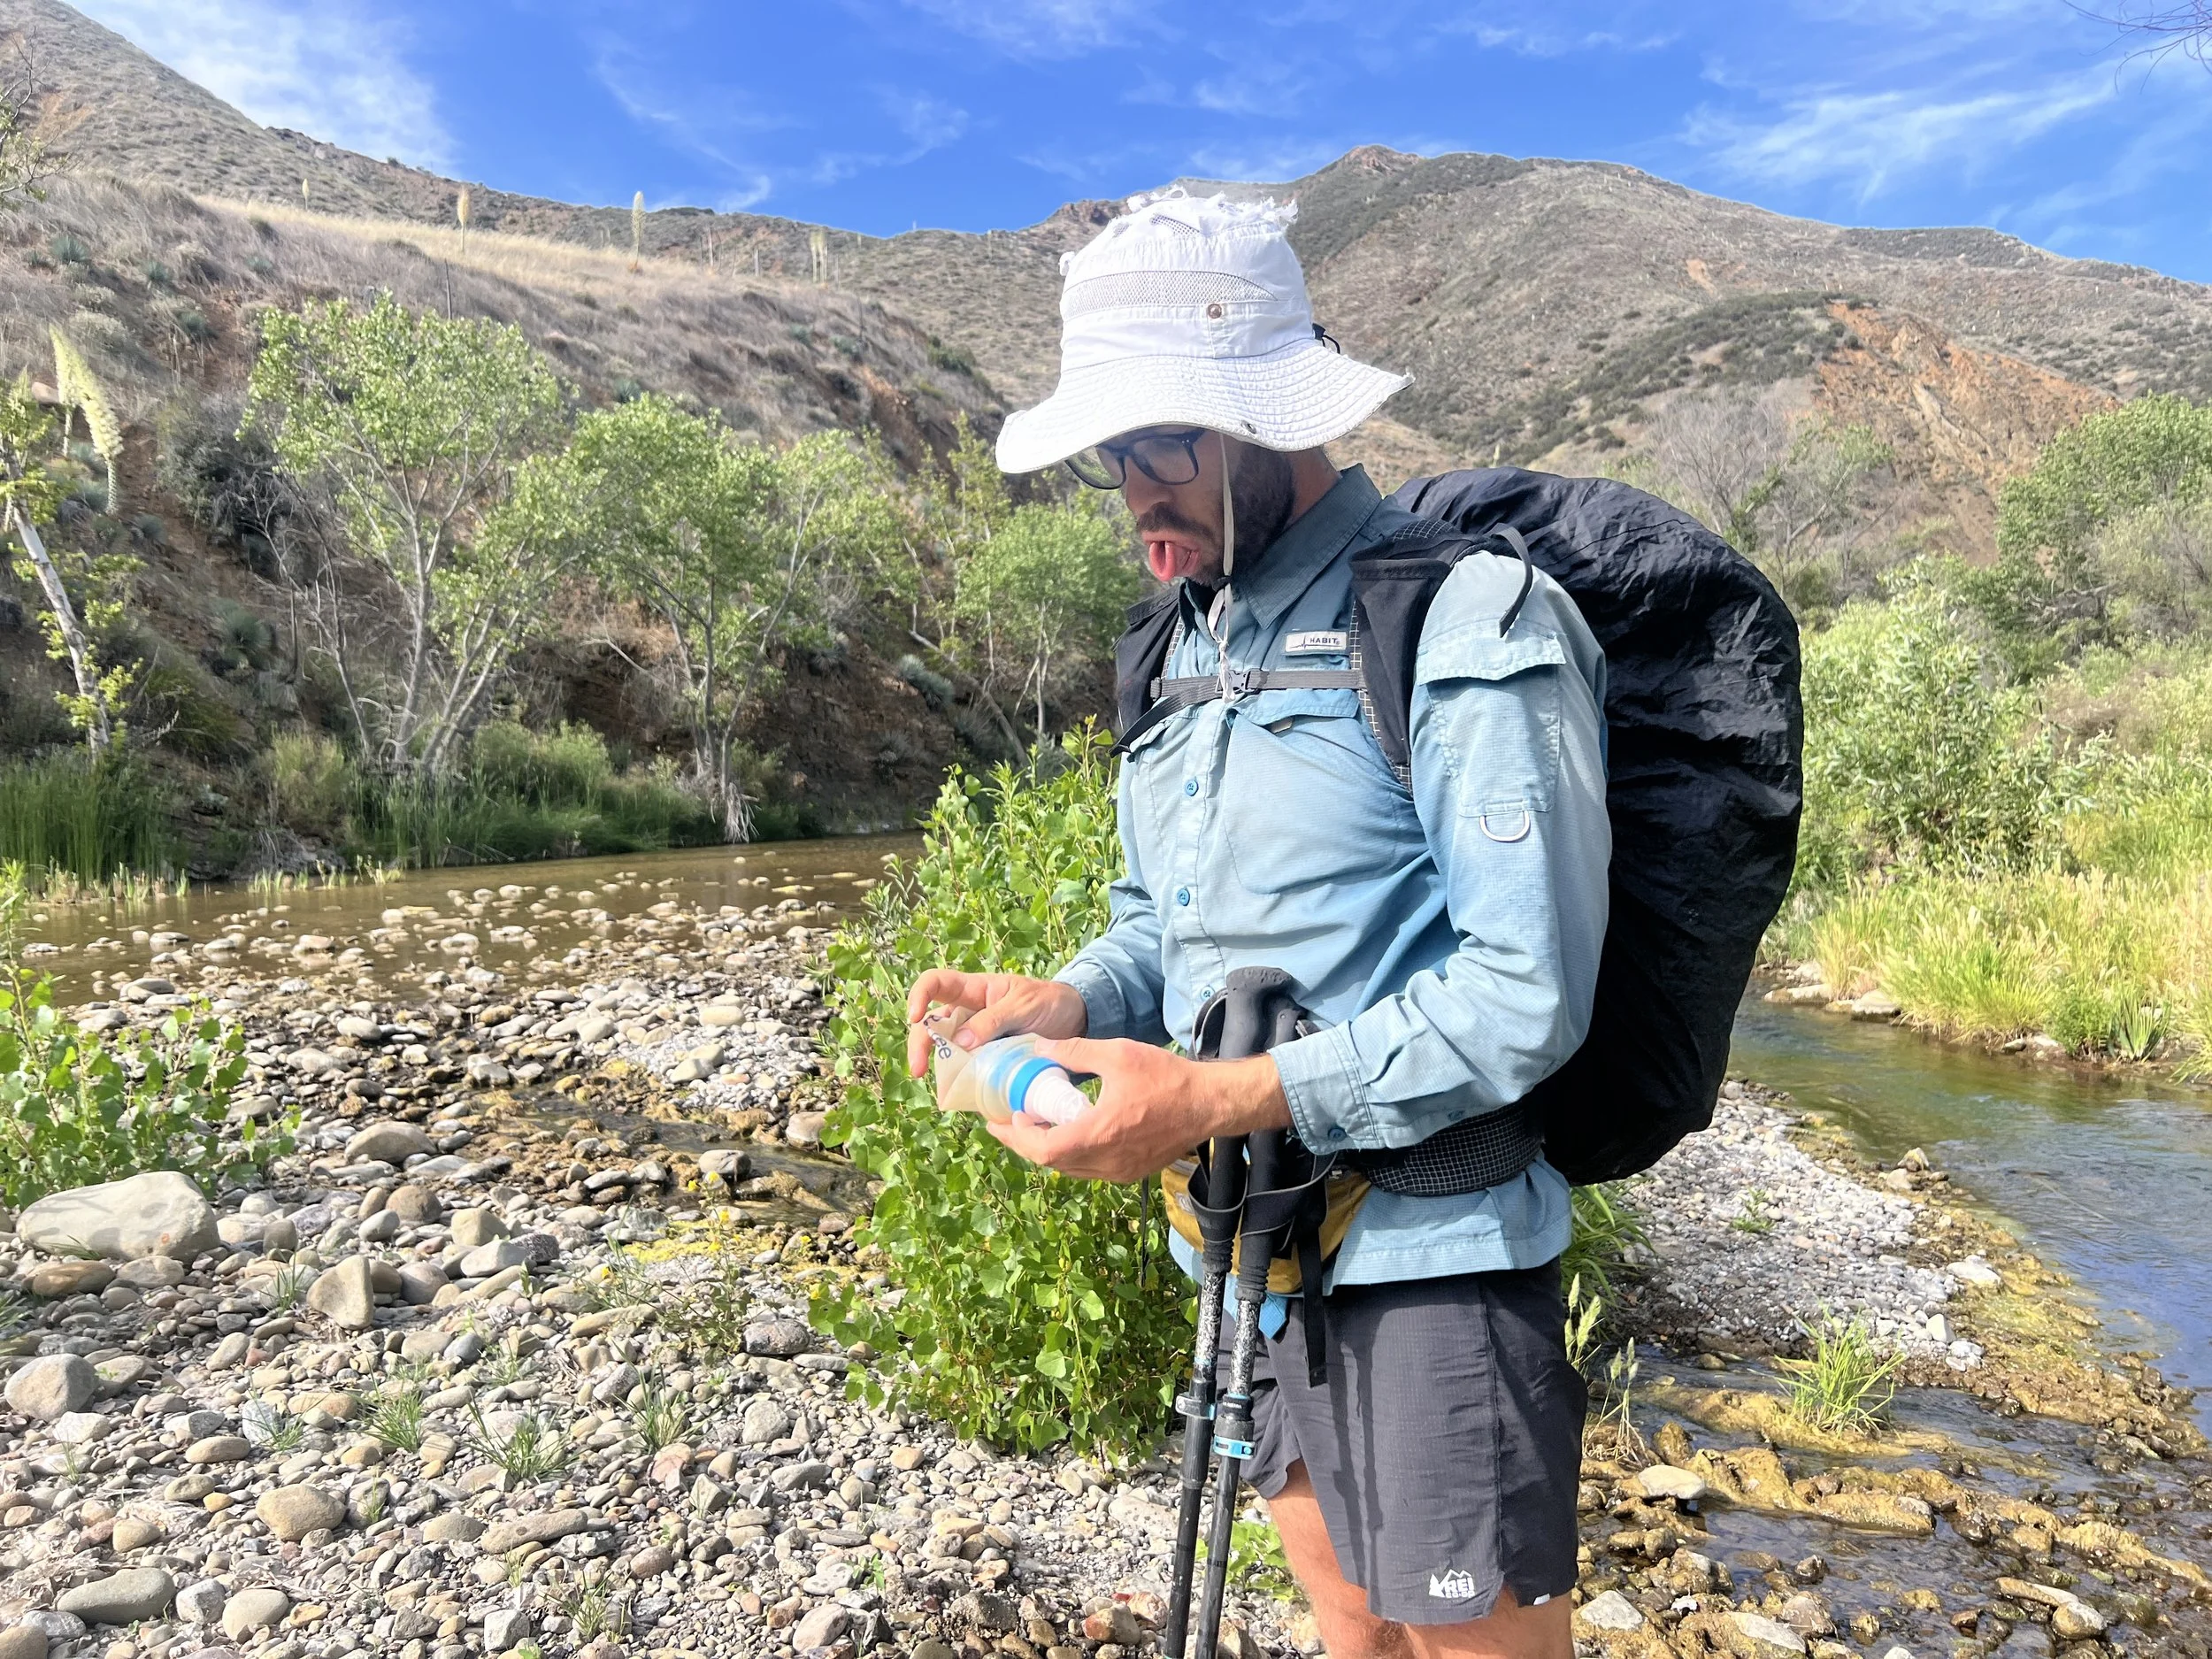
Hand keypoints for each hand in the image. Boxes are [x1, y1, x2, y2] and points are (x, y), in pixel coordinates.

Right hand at [904, 970, 1088, 1078]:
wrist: (1076, 1021)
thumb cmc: (1048, 1002)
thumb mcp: (1023, 1005)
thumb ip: (993, 1019)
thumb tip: (960, 1041)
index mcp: (974, 990)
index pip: (935, 983)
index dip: (919, 996)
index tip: (915, 1018)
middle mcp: (968, 1014)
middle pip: (931, 1025)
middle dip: (920, 1045)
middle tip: (919, 1070)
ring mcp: (976, 1039)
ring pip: (945, 1052)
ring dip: (939, 1068)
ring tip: (944, 1088)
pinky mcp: (987, 1061)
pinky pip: (967, 1071)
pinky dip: (962, 1083)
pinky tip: (962, 1096)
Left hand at [986, 1039, 1291, 1182]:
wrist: (1209, 1103)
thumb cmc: (1165, 1077)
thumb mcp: (1116, 1053)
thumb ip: (1073, 1052)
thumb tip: (1039, 1049)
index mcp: (1097, 1134)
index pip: (1042, 1149)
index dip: (1015, 1137)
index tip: (999, 1120)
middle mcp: (1106, 1161)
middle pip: (1051, 1163)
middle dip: (1026, 1143)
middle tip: (1010, 1122)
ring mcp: (1120, 1171)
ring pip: (1070, 1169)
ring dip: (1049, 1149)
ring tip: (1036, 1123)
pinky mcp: (1132, 1172)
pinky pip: (1090, 1169)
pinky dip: (1072, 1154)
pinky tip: (1071, 1131)